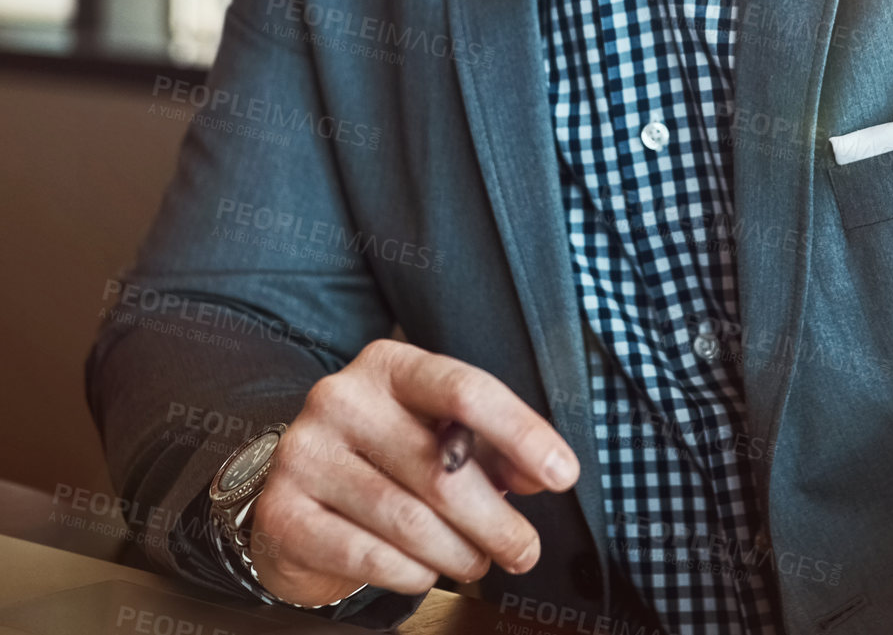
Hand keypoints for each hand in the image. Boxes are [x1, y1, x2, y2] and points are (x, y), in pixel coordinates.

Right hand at [247, 339, 579, 605]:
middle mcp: (340, 398)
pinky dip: (411, 574)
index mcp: (388, 364)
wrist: (295, 493)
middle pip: (442, 466)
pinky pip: (368, 556)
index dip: (521, 434)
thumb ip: (491, 446)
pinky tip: (425, 572)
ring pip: (410, 520)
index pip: (465, 390)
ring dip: (459, 553)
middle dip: (497, 519)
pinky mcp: (283, 511)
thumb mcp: (434, 431)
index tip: (562, 474)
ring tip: (476, 562)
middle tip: (525, 549)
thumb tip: (543, 474)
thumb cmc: (382, 459)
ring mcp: (305, 453)